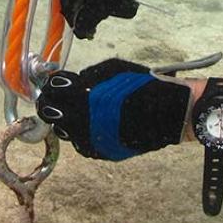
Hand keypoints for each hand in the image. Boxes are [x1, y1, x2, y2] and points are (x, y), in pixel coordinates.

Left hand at [36, 58, 190, 160]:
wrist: (172, 113)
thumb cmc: (144, 85)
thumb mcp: (115, 69)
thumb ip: (89, 74)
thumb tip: (71, 80)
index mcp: (87, 99)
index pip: (54, 93)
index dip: (50, 86)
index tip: (51, 82)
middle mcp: (87, 124)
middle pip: (53, 116)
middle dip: (51, 105)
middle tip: (54, 98)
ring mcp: (94, 142)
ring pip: (66, 133)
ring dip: (65, 120)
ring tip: (73, 110)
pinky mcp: (104, 153)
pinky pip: (83, 144)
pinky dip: (82, 133)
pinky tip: (90, 123)